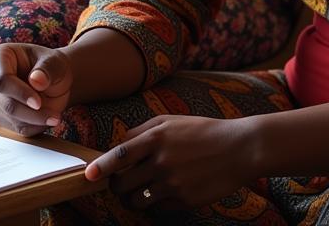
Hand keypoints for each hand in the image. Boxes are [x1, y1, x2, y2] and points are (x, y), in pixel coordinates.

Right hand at [0, 43, 72, 135]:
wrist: (54, 80)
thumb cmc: (52, 66)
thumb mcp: (55, 61)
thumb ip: (47, 69)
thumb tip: (36, 80)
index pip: (1, 80)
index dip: (19, 93)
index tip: (38, 103)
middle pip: (6, 104)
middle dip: (32, 112)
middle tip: (55, 116)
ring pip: (10, 119)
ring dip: (35, 121)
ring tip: (55, 116)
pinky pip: (15, 128)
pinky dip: (33, 127)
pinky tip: (47, 119)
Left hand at [84, 114, 257, 211]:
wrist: (239, 149)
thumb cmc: (205, 132)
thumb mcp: (175, 121)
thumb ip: (146, 130)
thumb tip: (120, 143)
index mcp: (158, 137)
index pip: (121, 154)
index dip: (102, 166)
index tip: (89, 176)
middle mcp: (162, 161)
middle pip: (122, 183)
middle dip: (118, 186)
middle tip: (122, 183)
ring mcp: (172, 183)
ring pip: (136, 200)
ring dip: (133, 198)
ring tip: (142, 190)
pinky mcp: (182, 201)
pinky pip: (156, 208)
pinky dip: (156, 203)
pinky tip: (167, 192)